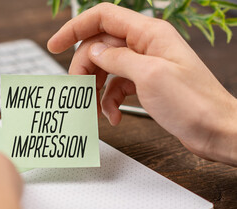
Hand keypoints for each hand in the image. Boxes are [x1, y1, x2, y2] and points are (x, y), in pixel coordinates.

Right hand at [47, 3, 236, 165]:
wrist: (215, 129)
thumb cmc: (195, 102)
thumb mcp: (149, 75)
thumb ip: (117, 58)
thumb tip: (93, 50)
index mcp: (148, 33)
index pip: (102, 17)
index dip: (75, 28)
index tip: (55, 44)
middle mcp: (145, 45)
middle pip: (100, 46)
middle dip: (84, 68)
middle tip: (78, 89)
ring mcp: (145, 65)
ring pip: (106, 68)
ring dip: (96, 89)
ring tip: (95, 108)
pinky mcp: (145, 83)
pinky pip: (117, 86)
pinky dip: (109, 101)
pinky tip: (112, 115)